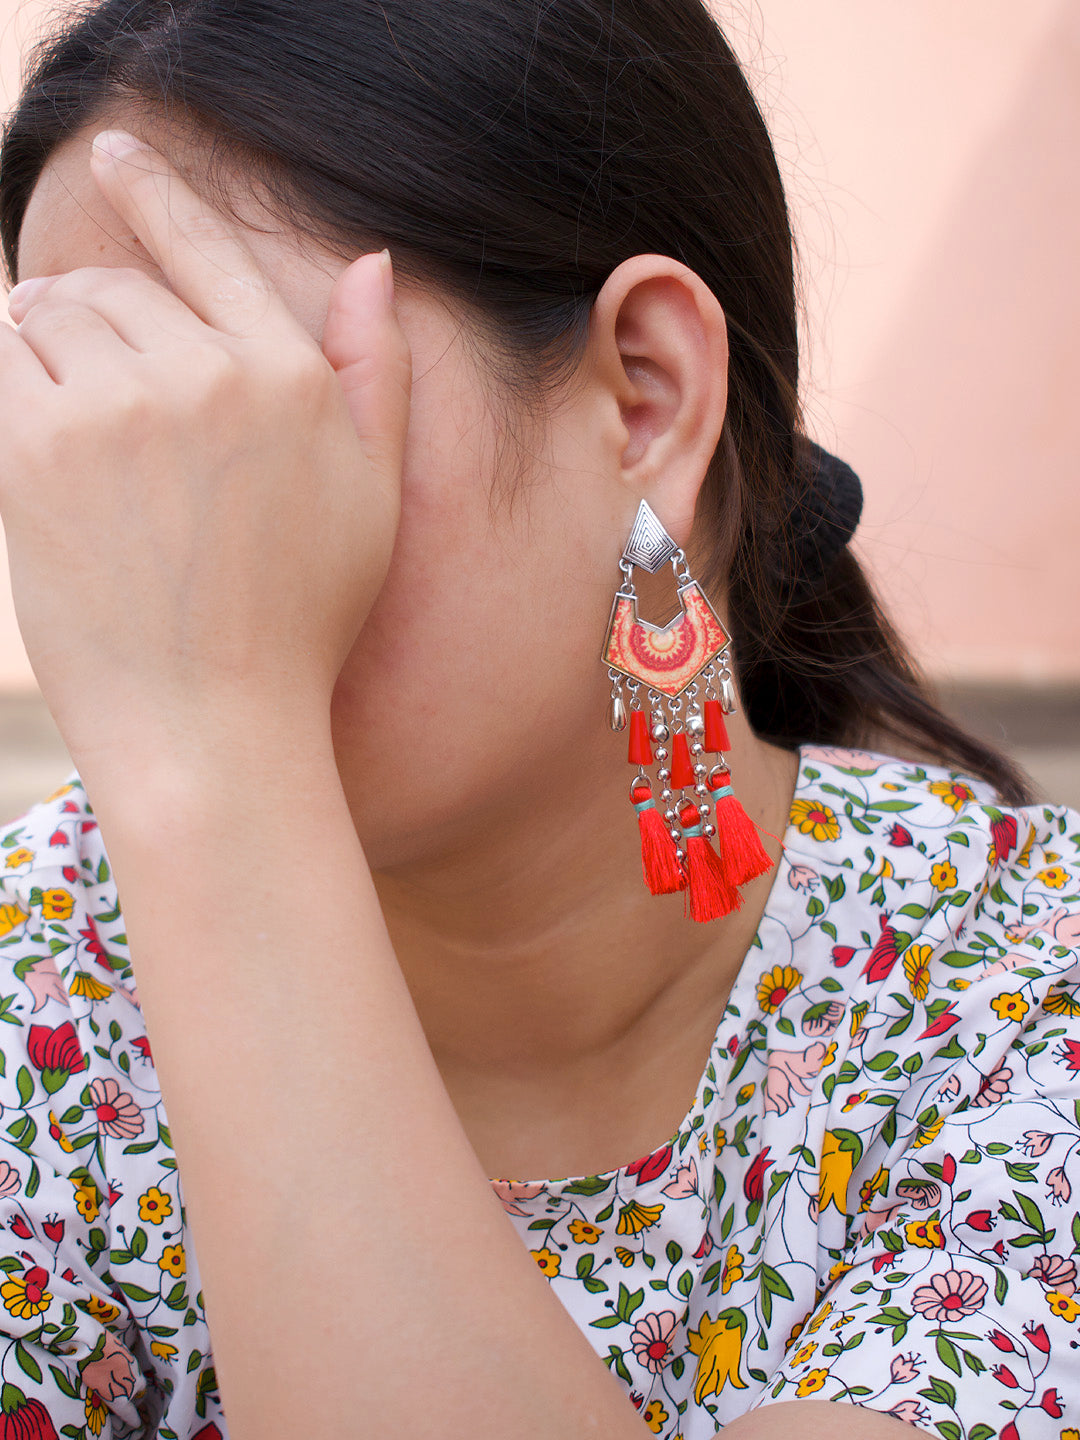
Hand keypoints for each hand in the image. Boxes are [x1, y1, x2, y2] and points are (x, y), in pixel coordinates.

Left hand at [1, 131, 409, 781]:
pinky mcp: (39, 448)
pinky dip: (11, 384)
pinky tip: (43, 441)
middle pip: (110, 285)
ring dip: (43, 345)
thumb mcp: (370, 496)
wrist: (213, 721)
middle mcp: (207, 374)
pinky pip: (2, 365)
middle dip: (89, 317)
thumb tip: (373, 262)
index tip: (116, 152)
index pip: (207, 246)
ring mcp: (119, 406)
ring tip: (71, 419)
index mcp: (287, 375)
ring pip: (46, 316)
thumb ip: (374, 373)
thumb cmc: (300, 618)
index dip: (155, 190)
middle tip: (91, 380)